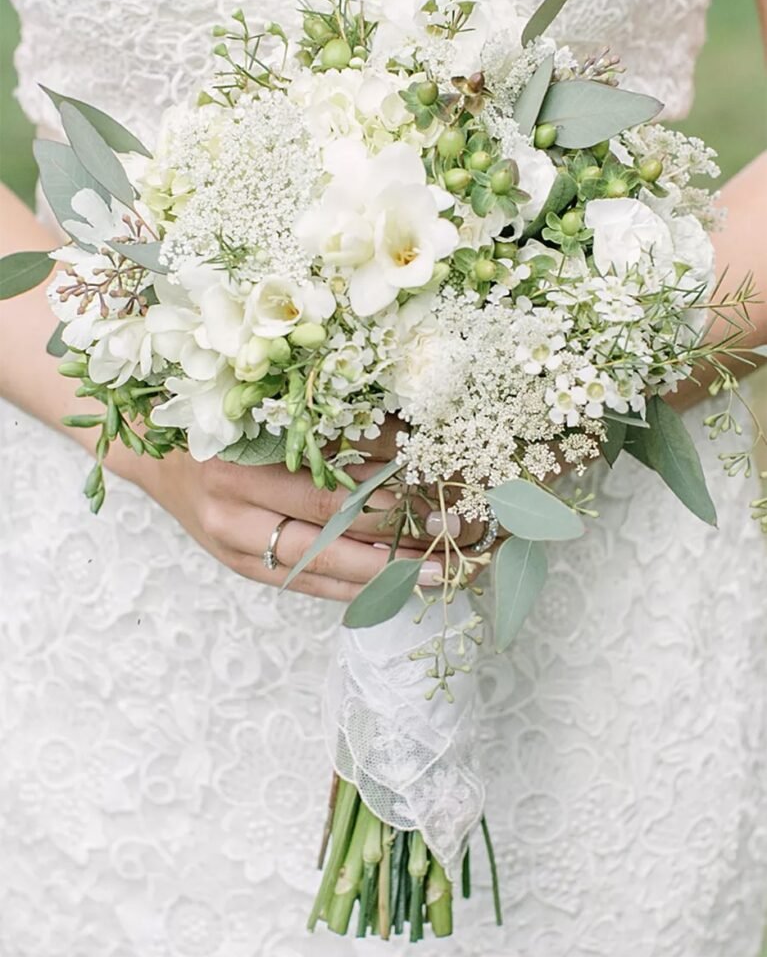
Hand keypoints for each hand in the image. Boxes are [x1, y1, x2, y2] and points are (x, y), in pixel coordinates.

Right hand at [132, 446, 467, 601]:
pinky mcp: (241, 568)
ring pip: (322, 570)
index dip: (384, 501)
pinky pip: (304, 585)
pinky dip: (350, 586)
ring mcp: (236, 548)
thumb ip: (323, 432)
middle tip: (453, 544)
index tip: (437, 502)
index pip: (327, 492)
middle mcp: (234, 513)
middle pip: (330, 537)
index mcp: (240, 464)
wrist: (157, 458)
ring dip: (384, 575)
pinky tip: (390, 586)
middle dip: (396, 543)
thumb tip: (402, 445)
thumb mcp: (263, 415)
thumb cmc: (217, 425)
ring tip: (436, 574)